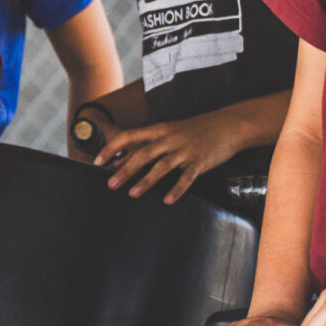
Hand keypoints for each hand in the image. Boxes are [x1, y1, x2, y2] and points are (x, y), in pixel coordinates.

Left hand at [97, 113, 238, 201]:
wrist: (228, 125)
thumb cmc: (195, 130)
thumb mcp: (169, 132)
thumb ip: (146, 145)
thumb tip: (120, 161)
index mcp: (159, 129)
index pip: (129, 135)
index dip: (112, 148)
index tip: (97, 161)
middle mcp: (170, 138)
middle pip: (143, 153)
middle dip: (126, 170)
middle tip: (111, 184)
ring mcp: (185, 149)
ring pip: (162, 166)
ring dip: (146, 180)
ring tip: (133, 194)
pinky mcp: (200, 161)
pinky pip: (186, 177)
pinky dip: (176, 189)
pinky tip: (167, 200)